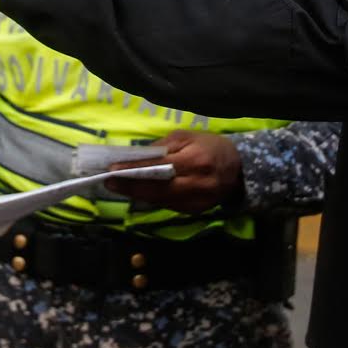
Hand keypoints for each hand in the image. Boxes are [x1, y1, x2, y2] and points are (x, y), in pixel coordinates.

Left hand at [107, 131, 244, 213]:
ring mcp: (197, 201)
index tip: (112, 170)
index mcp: (196, 160)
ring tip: (120, 187)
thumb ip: (163, 147)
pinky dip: (153, 199)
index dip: (134, 170)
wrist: (238, 168)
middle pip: (156, 190)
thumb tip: (137, 157)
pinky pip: (169, 205)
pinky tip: (141, 193)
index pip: (158, 167)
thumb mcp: (187, 137)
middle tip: (109, 183)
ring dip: (138, 195)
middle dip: (130, 187)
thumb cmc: (211, 146)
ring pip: (160, 200)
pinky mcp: (196, 211)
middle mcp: (197, 184)